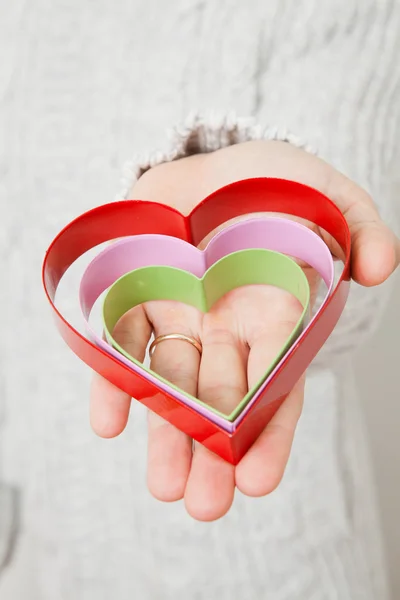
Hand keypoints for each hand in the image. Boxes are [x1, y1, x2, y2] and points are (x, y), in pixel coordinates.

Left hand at [90, 140, 398, 520]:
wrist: (209, 168)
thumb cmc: (272, 185)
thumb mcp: (327, 197)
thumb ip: (361, 229)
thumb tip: (379, 269)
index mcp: (275, 318)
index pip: (276, 388)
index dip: (270, 434)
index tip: (258, 480)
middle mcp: (225, 332)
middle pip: (221, 403)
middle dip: (214, 455)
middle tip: (206, 506)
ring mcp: (177, 320)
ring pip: (171, 387)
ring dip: (166, 436)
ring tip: (165, 487)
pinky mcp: (133, 302)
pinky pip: (119, 348)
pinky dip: (112, 382)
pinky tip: (110, 420)